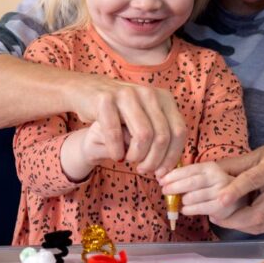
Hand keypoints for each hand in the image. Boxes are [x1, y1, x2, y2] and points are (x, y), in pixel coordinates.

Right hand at [66, 73, 187, 176]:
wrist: (84, 91)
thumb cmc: (118, 112)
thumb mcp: (144, 117)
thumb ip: (160, 134)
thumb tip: (171, 164)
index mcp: (163, 97)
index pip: (179, 131)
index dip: (172, 156)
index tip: (162, 172)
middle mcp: (148, 93)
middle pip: (162, 137)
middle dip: (153, 160)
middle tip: (143, 169)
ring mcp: (126, 94)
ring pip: (143, 135)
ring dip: (136, 156)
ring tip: (128, 160)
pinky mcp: (105, 100)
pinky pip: (116, 133)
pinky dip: (116, 150)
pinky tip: (115, 155)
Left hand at [159, 161, 241, 219]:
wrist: (237, 199)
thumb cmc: (214, 186)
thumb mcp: (203, 176)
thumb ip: (186, 175)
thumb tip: (162, 177)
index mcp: (210, 167)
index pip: (188, 170)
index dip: (173, 175)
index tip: (161, 180)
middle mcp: (217, 177)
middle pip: (191, 182)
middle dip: (174, 186)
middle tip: (165, 190)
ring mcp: (221, 191)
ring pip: (195, 196)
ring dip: (182, 200)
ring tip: (177, 201)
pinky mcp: (222, 205)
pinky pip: (200, 208)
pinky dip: (189, 209)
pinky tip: (184, 210)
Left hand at [210, 144, 263, 234]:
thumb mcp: (258, 154)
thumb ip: (234, 165)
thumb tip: (207, 170)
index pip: (254, 180)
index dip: (236, 191)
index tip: (220, 199)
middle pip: (259, 211)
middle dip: (234, 218)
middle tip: (213, 216)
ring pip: (262, 223)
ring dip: (238, 225)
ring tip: (220, 220)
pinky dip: (247, 227)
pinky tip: (234, 223)